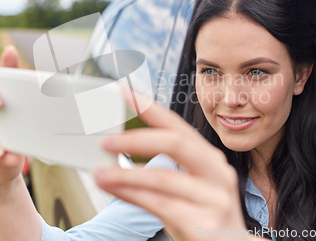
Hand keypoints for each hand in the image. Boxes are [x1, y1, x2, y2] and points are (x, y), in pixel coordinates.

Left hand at [94, 90, 248, 239]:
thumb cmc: (203, 214)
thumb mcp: (189, 185)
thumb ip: (163, 167)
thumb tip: (118, 152)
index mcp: (209, 158)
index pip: (178, 125)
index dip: (150, 107)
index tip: (125, 92)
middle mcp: (216, 172)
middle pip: (176, 143)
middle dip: (137, 139)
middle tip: (106, 140)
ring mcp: (214, 197)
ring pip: (162, 177)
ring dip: (125, 173)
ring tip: (99, 172)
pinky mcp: (204, 223)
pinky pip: (159, 204)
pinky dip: (131, 195)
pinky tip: (113, 189)